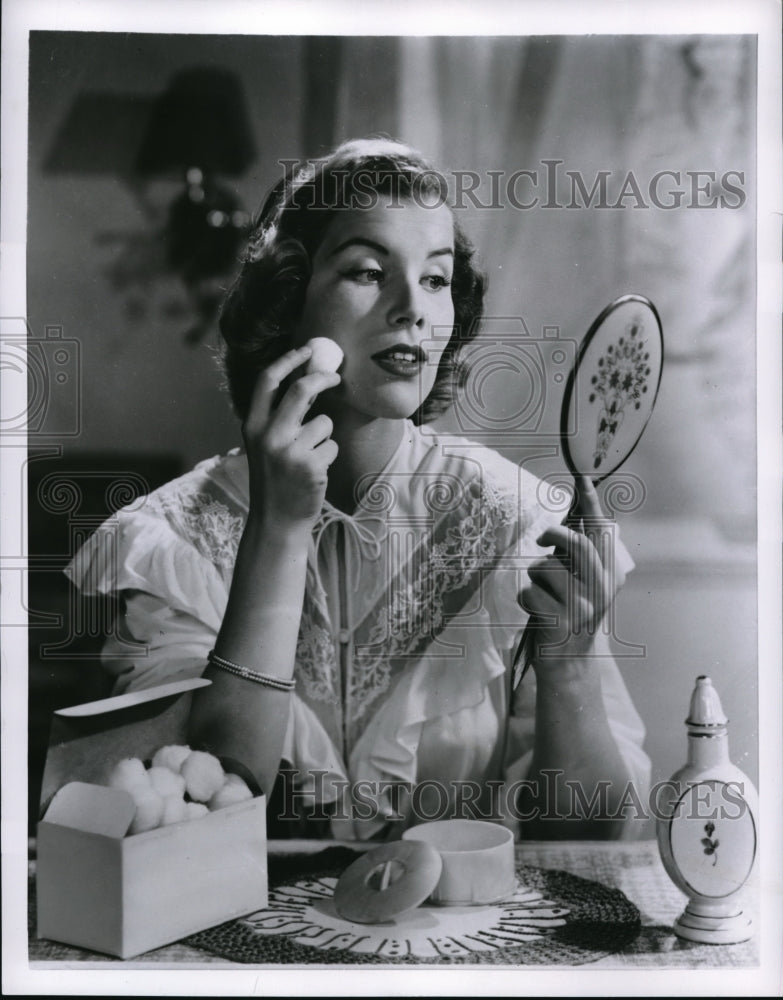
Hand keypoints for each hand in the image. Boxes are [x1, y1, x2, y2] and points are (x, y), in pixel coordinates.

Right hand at [242, 345, 339, 528]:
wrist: (277, 520)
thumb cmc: (275, 479)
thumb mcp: (265, 444)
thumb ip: (279, 416)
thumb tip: (308, 380)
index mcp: (252, 426)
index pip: (267, 381)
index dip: (288, 360)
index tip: (305, 349)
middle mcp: (268, 435)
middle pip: (301, 390)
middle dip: (323, 378)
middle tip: (335, 377)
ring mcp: (290, 451)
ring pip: (324, 422)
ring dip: (325, 436)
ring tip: (311, 457)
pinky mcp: (311, 465)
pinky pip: (332, 445)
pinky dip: (328, 456)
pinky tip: (315, 473)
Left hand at [518, 474, 625, 667]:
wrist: (569, 664)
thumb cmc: (568, 615)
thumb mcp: (582, 586)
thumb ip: (577, 560)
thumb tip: (559, 527)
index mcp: (609, 576)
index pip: (601, 533)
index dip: (591, 504)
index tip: (582, 477)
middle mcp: (601, 589)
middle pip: (575, 545)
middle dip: (554, 536)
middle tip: (542, 540)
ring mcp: (582, 607)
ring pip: (544, 569)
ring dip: (535, 578)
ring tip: (544, 596)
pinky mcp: (560, 621)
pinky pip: (529, 593)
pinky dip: (526, 600)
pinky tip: (538, 614)